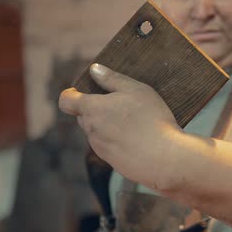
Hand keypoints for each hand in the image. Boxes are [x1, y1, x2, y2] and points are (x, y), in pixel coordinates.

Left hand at [58, 63, 181, 185]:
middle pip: (84, 116)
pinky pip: (108, 146)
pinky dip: (118, 141)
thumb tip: (94, 70)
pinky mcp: (111, 162)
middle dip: (96, 109)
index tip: (86, 91)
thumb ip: (112, 79)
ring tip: (135, 123)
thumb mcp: (136, 90)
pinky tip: (138, 139)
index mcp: (93, 109)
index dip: (72, 94)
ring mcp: (100, 148)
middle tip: (121, 105)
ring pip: (97, 132)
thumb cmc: (152, 119)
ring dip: (108, 125)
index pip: (66, 101)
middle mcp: (91, 130)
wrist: (165, 158)